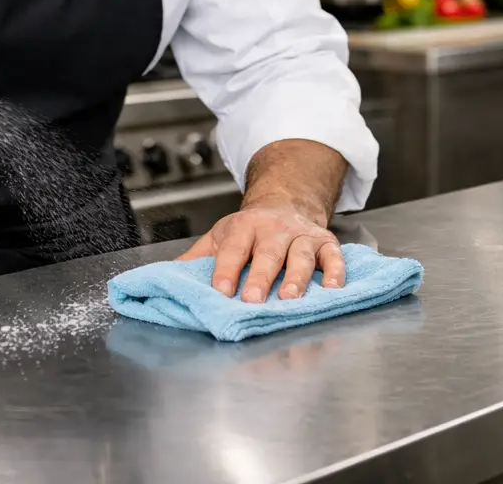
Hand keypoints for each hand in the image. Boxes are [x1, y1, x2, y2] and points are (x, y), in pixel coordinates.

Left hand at [178, 203, 344, 302]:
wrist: (285, 201)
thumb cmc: (249, 229)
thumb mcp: (220, 236)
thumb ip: (196, 258)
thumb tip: (166, 278)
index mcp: (244, 227)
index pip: (233, 248)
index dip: (226, 269)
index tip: (221, 290)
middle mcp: (274, 230)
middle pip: (268, 253)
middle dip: (261, 277)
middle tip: (252, 300)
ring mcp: (301, 235)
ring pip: (301, 255)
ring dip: (297, 277)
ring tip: (290, 298)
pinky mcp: (326, 243)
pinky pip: (334, 257)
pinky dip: (336, 272)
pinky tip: (333, 289)